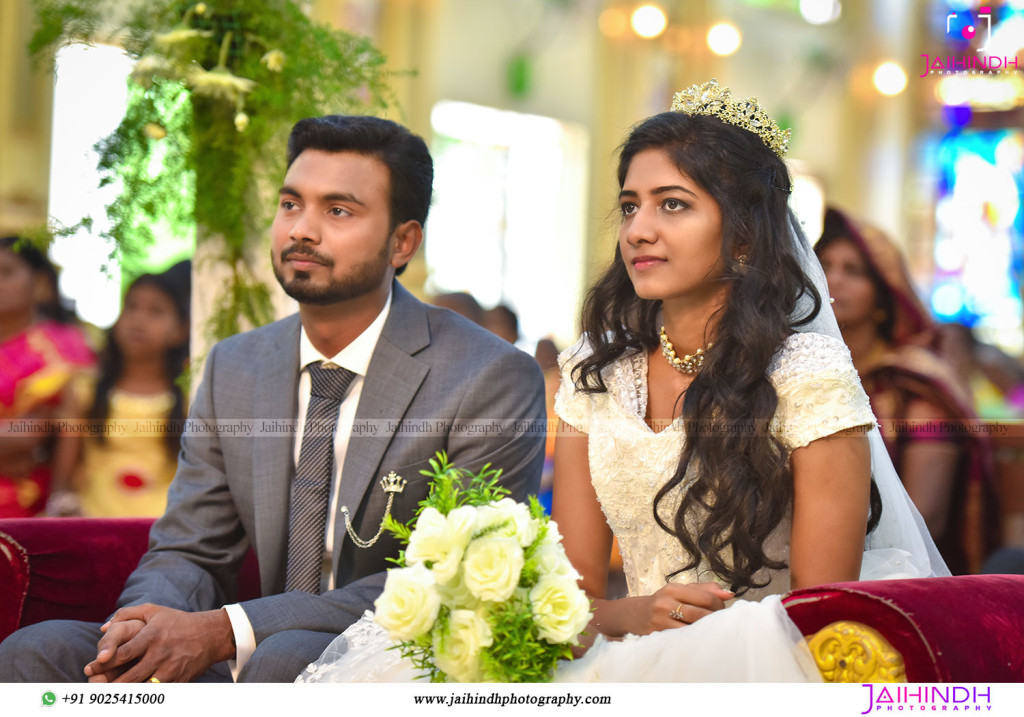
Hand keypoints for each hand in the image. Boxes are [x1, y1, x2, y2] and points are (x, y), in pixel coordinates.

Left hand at [84, 605, 234, 682]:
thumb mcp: (153, 611)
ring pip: (141, 689)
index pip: (123, 652)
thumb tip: (102, 628)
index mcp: (152, 635)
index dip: (104, 662)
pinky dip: (143, 697)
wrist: (211, 634)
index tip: (89, 667)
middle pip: (129, 677)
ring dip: (123, 695)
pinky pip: (157, 694)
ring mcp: (170, 669)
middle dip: (108, 685)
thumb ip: (126, 614)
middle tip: (92, 688)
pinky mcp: (178, 681)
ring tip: (107, 696)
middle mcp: (160, 653)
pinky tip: (132, 697)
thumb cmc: (177, 621)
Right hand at [621, 582, 732, 635]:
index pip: (707, 598)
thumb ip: (705, 590)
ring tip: (710, 630)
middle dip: (715, 619)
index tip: (722, 610)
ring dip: (706, 631)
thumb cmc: (663, 602)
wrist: (634, 615)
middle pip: (702, 614)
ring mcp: (661, 621)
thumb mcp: (680, 590)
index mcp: (673, 588)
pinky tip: (698, 638)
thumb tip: (729, 594)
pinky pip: (684, 639)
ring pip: (694, 629)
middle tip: (719, 623)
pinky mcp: (659, 635)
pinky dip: (694, 639)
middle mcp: (666, 603)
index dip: (720, 606)